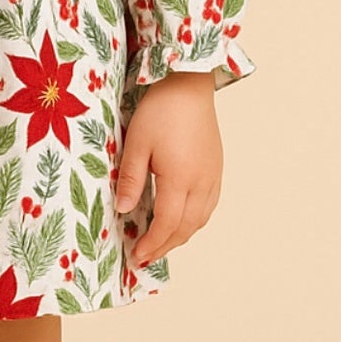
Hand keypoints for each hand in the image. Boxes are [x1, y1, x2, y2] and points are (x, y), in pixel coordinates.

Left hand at [113, 70, 221, 266]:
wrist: (188, 85)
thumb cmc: (160, 110)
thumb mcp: (136, 143)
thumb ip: (130, 179)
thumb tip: (123, 211)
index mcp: (180, 179)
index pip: (166, 224)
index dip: (152, 244)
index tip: (136, 256)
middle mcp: (201, 182)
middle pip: (186, 227)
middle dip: (165, 246)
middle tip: (145, 256)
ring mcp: (213, 176)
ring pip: (200, 219)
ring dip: (181, 236)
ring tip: (160, 243)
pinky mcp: (216, 167)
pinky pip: (209, 205)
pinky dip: (194, 220)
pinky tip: (181, 220)